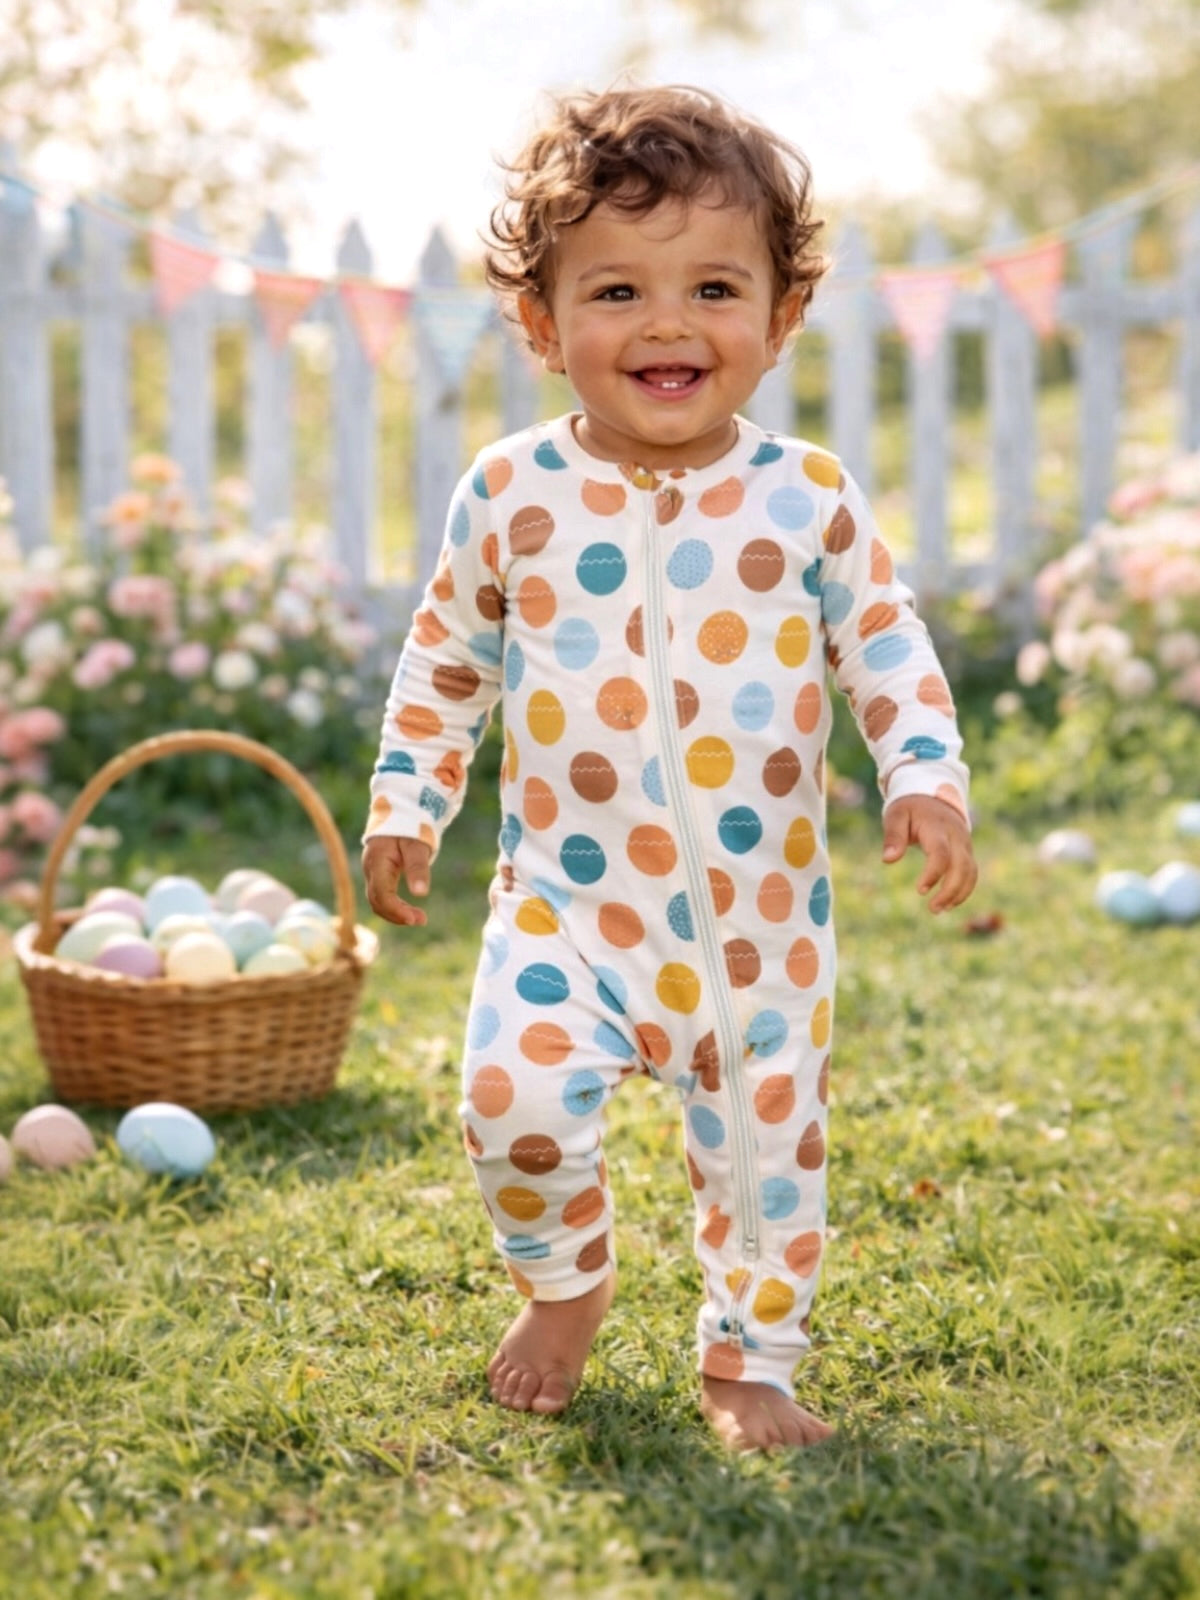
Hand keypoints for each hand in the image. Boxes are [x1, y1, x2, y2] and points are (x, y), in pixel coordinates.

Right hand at [362, 835, 432, 926]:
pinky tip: (410, 911)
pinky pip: (382, 896)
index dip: (396, 910)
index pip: (382, 894)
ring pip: (378, 901)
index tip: (415, 919)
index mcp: (377, 861)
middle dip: (398, 915)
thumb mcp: (417, 845)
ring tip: (420, 918)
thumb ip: (417, 868)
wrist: (399, 812)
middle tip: (422, 920)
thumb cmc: (409, 826)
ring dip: (396, 913)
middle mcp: (370, 869)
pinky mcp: (377, 875)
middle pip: (377, 902)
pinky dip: (394, 906)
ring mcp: (372, 873)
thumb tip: (421, 894)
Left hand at [881, 794, 977, 913]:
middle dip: (950, 890)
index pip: (941, 853)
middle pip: (962, 866)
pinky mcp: (966, 851)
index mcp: (938, 827)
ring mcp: (964, 844)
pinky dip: (964, 890)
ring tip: (939, 910)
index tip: (920, 891)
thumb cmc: (910, 808)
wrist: (932, 797)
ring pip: (970, 872)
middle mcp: (956, 836)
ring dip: (959, 894)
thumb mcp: (896, 815)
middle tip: (933, 909)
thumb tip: (888, 860)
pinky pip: (971, 873)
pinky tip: (949, 904)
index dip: (933, 874)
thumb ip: (893, 836)